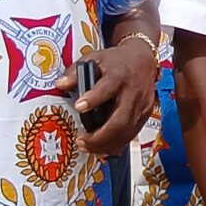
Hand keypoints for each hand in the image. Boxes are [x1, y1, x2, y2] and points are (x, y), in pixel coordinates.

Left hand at [67, 35, 159, 157]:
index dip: (94, 98)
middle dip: (100, 136)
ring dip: (106, 144)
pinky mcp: (145, 114)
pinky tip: (102, 147)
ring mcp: (141, 105)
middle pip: (120, 120)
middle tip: (81, 141)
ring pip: (127, 132)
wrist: (143, 59)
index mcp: (119, 74)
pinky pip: (132, 134)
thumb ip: (75, 72)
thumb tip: (60, 84)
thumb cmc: (117, 61)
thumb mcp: (94, 58)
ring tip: (88, 147)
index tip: (79, 107)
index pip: (108, 87)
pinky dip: (116, 144)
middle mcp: (133, 92)